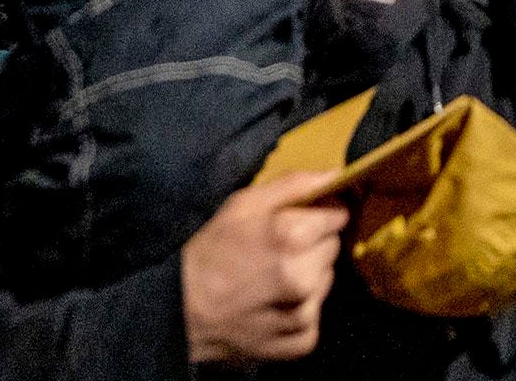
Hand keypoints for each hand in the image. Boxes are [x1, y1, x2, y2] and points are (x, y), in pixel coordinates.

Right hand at [180, 166, 349, 364]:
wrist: (177, 309)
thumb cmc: (206, 251)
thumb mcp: (242, 204)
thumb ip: (293, 186)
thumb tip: (335, 175)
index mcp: (291, 236)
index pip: (338, 216)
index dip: (320, 215)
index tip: (302, 219)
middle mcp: (302, 276)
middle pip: (332, 248)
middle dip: (312, 245)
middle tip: (278, 251)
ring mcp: (302, 313)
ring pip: (326, 282)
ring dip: (309, 278)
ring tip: (272, 279)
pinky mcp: (300, 341)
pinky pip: (316, 317)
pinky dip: (301, 311)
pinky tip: (274, 305)